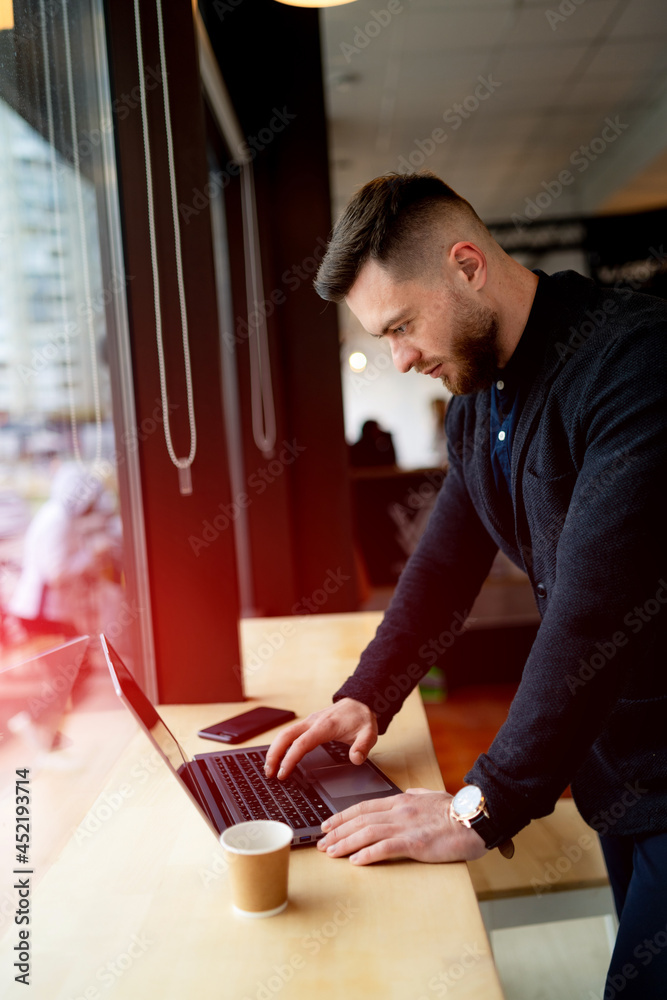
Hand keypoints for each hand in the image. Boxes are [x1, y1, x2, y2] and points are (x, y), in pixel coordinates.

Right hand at [264, 698, 377, 778]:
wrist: (360, 702)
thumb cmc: (361, 718)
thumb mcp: (369, 733)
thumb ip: (363, 747)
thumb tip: (356, 759)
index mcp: (325, 726)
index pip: (301, 743)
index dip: (289, 758)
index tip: (283, 773)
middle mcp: (312, 722)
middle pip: (285, 736)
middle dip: (274, 754)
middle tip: (269, 773)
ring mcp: (309, 722)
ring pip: (284, 733)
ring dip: (274, 750)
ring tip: (269, 768)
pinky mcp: (308, 724)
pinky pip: (289, 733)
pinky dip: (280, 745)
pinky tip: (278, 756)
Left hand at [316, 788, 487, 864]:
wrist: (477, 818)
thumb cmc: (457, 811)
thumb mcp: (431, 797)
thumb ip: (415, 796)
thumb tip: (404, 795)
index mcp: (402, 800)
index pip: (364, 806)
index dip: (343, 816)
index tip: (328, 824)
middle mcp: (400, 811)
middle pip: (360, 820)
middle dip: (337, 831)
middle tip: (321, 842)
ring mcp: (406, 826)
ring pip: (367, 833)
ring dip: (345, 843)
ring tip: (331, 853)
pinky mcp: (415, 842)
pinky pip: (386, 848)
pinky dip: (368, 854)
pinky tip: (355, 861)